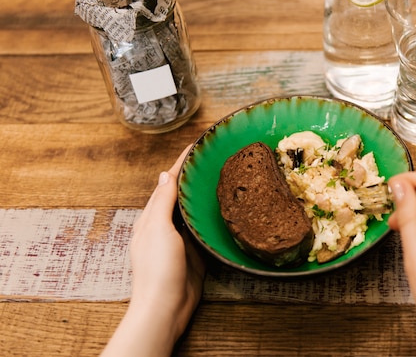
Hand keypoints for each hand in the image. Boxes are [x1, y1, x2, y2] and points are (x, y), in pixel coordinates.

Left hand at [102, 145, 205, 356]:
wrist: (166, 307)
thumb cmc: (157, 269)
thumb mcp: (157, 229)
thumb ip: (162, 202)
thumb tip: (164, 175)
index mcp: (153, 217)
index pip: (168, 182)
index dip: (182, 163)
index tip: (196, 146)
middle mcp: (167, 225)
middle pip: (183, 194)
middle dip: (196, 175)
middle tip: (215, 158)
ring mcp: (183, 240)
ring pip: (196, 210)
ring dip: (206, 195)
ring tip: (224, 177)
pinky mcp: (197, 253)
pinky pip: (206, 229)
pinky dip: (214, 217)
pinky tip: (226, 210)